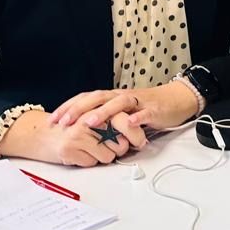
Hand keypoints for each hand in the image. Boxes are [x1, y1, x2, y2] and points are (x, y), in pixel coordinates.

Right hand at [0, 108, 141, 167]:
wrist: (41, 134)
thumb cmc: (70, 128)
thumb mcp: (93, 119)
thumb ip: (112, 122)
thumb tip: (135, 137)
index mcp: (97, 109)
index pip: (125, 122)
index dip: (135, 135)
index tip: (140, 143)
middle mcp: (89, 120)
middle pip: (120, 144)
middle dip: (118, 150)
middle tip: (110, 147)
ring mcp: (78, 135)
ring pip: (108, 157)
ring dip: (102, 156)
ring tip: (90, 148)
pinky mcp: (69, 149)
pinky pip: (92, 163)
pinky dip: (88, 161)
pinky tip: (79, 153)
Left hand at [50, 81, 200, 138]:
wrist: (176, 99)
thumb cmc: (148, 107)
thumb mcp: (122, 113)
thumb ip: (106, 119)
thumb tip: (83, 133)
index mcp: (112, 97)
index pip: (86, 99)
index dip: (69, 108)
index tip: (52, 120)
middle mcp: (122, 97)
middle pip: (97, 98)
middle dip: (78, 110)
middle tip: (63, 123)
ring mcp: (137, 102)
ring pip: (117, 104)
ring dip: (102, 113)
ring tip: (89, 123)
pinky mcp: (153, 109)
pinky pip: (143, 113)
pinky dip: (135, 118)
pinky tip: (127, 124)